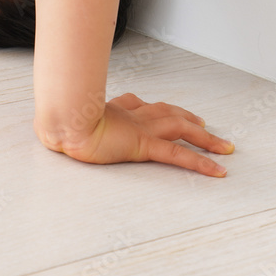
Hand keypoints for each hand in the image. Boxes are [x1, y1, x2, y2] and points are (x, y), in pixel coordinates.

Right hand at [47, 93, 234, 176]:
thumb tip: (51, 124)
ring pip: (181, 128)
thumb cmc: (58, 122)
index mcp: (111, 108)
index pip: (139, 104)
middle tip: (204, 124)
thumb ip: (65, 120)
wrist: (60, 123)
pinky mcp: (143, 144)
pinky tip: (217, 170)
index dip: (155, 108)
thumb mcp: (61, 119)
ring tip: (224, 146)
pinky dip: (201, 163)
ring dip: (206, 138)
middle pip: (167, 112)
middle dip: (188, 117)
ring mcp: (139, 127)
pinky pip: (178, 154)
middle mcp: (130, 114)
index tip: (164, 110)